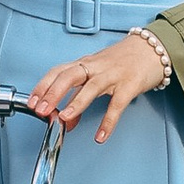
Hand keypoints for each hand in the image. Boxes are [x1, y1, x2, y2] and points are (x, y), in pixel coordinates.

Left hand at [25, 29, 171, 143]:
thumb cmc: (122, 60)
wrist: (152, 48)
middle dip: (52, 93)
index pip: (58, 71)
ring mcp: (113, 75)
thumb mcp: (97, 74)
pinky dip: (108, 121)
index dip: (43, 86)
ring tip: (65, 120)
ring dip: (76, 104)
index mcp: (85, 63)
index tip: (31, 102)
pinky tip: (101, 135)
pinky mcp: (130, 85)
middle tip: (41, 111)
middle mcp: (96, 67)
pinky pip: (118, 104)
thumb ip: (79, 95)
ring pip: (91, 87)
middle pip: (69, 76)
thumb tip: (65, 119)